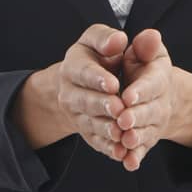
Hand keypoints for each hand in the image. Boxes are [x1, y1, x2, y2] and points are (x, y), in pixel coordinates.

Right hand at [53, 23, 133, 162]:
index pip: (83, 72)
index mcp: (72, 66)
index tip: (113, 84)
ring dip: (106, 129)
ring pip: (90, 124)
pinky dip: (108, 148)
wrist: (83, 83)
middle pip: (84, 101)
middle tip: (120, 109)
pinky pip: (96, 142)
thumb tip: (118, 40)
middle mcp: (69, 93)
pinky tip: (121, 152)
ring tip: (121, 131)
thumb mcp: (98, 40)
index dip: (97, 79)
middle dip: (102, 106)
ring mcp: (76, 115)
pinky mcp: (86, 132)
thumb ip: (107, 38)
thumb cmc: (96, 57)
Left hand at [112, 29, 180, 170]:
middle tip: (123, 120)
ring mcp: (154, 124)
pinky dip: (135, 157)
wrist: (153, 94)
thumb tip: (150, 36)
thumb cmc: (144, 68)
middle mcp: (160, 103)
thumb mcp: (145, 52)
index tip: (127, 96)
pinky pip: (142, 150)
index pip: (153, 84)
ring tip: (125, 141)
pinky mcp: (146, 139)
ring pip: (146, 132)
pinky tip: (128, 162)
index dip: (141, 91)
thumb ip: (145, 45)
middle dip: (137, 116)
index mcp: (158, 78)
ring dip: (136, 138)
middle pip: (151, 111)